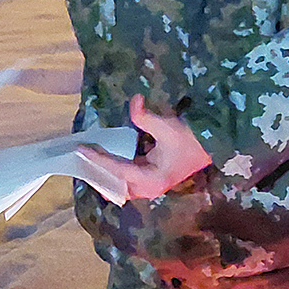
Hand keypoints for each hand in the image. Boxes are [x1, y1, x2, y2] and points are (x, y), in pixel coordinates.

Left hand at [80, 93, 212, 201]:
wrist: (209, 148)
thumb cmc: (190, 140)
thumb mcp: (167, 126)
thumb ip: (145, 116)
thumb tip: (134, 101)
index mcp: (152, 179)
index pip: (118, 170)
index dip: (98, 160)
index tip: (81, 149)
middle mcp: (149, 188)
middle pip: (115, 185)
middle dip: (97, 174)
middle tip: (79, 159)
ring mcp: (149, 187)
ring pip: (119, 184)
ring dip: (104, 173)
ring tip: (87, 159)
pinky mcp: (150, 181)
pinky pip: (126, 179)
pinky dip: (114, 170)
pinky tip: (102, 158)